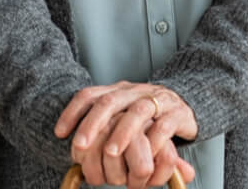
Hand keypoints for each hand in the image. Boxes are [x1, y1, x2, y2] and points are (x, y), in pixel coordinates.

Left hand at [55, 81, 196, 187]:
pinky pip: (164, 126)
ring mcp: (158, 101)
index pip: (91, 94)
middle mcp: (136, 92)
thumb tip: (61, 137)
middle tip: (80, 145)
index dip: (73, 111)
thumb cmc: (147, 118)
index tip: (60, 133)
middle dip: (93, 123)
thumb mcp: (122, 118)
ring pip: (138, 111)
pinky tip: (145, 155)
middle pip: (111, 100)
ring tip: (111, 152)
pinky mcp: (178, 114)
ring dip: (122, 132)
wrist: (187, 104)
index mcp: (120, 92)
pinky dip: (153, 141)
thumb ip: (99, 127)